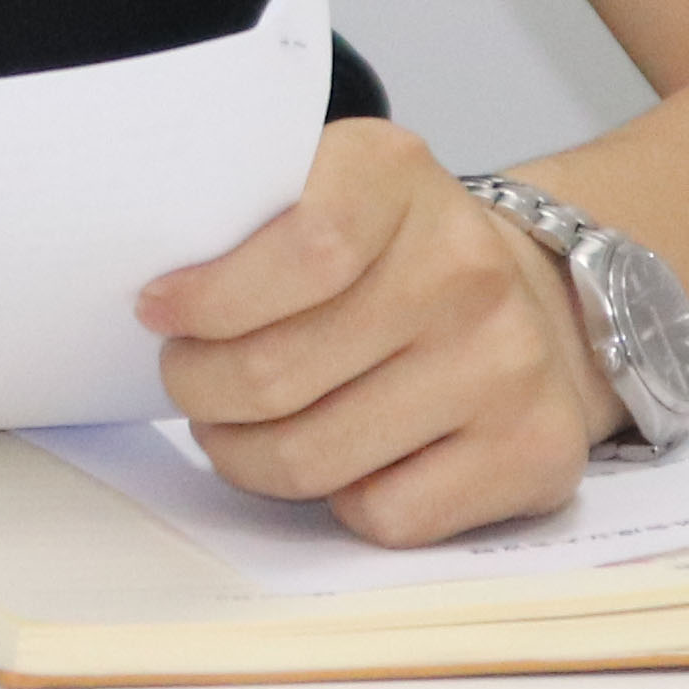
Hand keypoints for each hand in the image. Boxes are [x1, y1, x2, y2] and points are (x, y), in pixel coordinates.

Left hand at [137, 119, 614, 545]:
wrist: (533, 300)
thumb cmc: (391, 254)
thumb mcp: (323, 188)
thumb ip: (248, 220)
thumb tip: (155, 300)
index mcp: (397, 175)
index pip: (302, 247)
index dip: (209, 297)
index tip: (157, 312)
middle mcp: (465, 267)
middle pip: (279, 371)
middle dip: (199, 388)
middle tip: (187, 381)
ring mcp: (507, 364)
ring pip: (314, 457)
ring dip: (244, 455)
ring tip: (236, 429)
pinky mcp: (532, 451)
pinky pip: (382, 514)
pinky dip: (335, 501)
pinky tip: (336, 458)